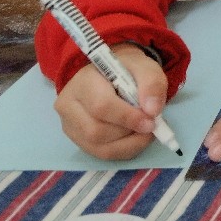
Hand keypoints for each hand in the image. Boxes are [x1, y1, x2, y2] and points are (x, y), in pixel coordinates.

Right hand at [55, 44, 168, 160]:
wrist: (113, 75)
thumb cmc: (128, 70)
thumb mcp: (145, 67)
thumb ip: (152, 83)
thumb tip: (152, 111)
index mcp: (83, 81)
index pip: (101, 106)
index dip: (127, 117)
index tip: (151, 121)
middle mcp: (68, 105)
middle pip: (96, 131)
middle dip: (129, 131)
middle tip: (150, 125)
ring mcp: (70, 126)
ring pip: (98, 146)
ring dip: (129, 143)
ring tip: (145, 130)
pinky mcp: (77, 140)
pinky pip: (101, 154)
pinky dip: (124, 150)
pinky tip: (135, 138)